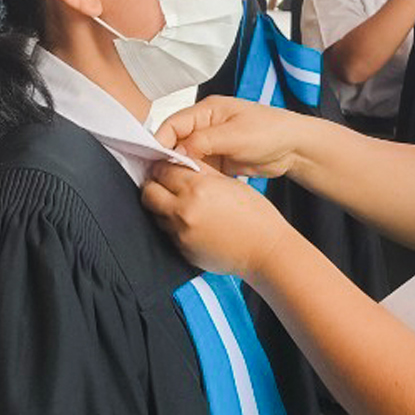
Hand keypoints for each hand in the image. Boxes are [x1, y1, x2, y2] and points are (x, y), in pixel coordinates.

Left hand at [142, 162, 293, 278]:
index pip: (162, 170)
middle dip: (154, 185)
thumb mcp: (230, 183)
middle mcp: (183, 211)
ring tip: (179, 204)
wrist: (265, 250)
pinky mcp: (182, 250)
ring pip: (154, 214)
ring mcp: (181, 233)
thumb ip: (202, 173)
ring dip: (161, 206)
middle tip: (164, 184)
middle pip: (148, 193)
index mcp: (197, 188)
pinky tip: (190, 222)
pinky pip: (167, 233)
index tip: (165, 167)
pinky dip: (173, 225)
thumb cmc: (256, 217)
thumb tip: (182, 163)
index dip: (162, 166)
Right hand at [156, 97, 308, 178]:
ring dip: (183, 171)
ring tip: (180, 185)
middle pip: (176, 142)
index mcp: (207, 111)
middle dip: (169, 159)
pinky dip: (196, 179)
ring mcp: (212, 144)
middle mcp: (206, 126)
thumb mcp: (235, 135)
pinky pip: (200, 170)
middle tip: (163, 177)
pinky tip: (196, 188)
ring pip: (186, 159)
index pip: (173, 124)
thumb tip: (176, 152)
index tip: (153, 160)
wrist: (295, 148)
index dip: (159, 141)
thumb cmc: (271, 131)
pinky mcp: (219, 161)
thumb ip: (203, 142)